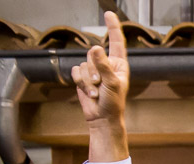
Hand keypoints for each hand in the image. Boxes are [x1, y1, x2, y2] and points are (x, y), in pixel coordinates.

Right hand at [72, 11, 130, 161]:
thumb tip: (95, 48)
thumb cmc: (113, 103)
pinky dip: (80, 83)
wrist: (102, 118)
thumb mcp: (112, 83)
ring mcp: (94, 70)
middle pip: (92, 55)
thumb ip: (103, 65)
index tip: (109, 14)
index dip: (113, 27)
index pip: (116, 42)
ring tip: (97, 92)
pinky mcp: (83, 77)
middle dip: (94, 71)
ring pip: (82, 64)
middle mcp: (106, 64)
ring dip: (88, 80)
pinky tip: (89, 93)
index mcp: (119, 64)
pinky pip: (75, 72)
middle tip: (101, 86)